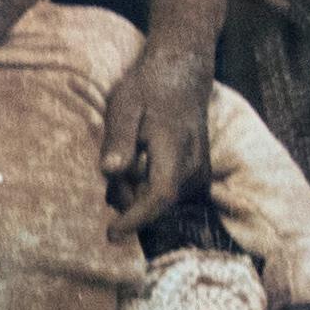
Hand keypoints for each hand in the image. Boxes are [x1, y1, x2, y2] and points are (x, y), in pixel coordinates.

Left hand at [98, 30, 215, 236]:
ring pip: (159, 201)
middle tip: (114, 164)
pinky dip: (147, 187)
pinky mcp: (198, 177)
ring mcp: (199, 173)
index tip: (111, 234)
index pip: (160, 196)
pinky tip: (141, 163)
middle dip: (127, 197)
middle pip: (154, 203)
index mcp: (176, 149)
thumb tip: (110, 171)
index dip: (136, 219)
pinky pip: (166, 194)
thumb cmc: (148, 88)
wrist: (182, 75)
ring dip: (136, 191)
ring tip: (130, 156)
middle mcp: (194, 167)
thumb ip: (118, 139)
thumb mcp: (124, 106)